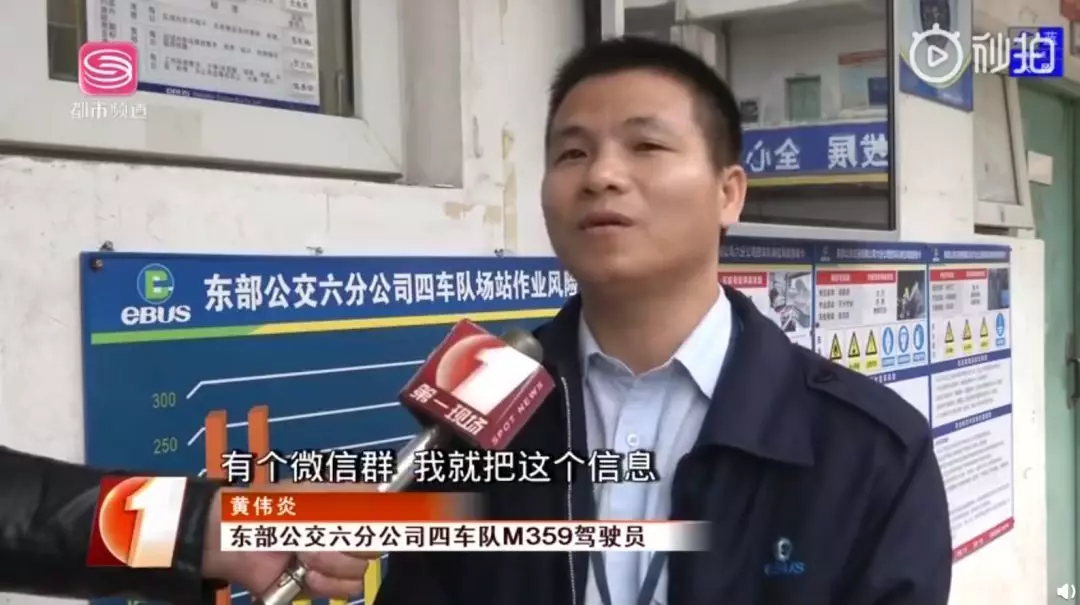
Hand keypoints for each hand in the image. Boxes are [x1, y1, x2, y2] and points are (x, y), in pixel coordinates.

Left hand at [200, 483, 375, 598]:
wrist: (237, 540)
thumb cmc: (276, 507)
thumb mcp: (318, 493)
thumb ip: (360, 494)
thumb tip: (395, 499)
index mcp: (352, 505)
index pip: (392, 512)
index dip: (388, 517)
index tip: (378, 518)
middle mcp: (349, 532)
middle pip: (379, 544)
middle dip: (347, 540)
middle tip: (318, 533)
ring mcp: (338, 561)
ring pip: (362, 569)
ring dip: (330, 562)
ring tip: (303, 553)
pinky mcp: (327, 585)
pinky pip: (347, 589)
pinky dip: (325, 581)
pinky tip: (305, 573)